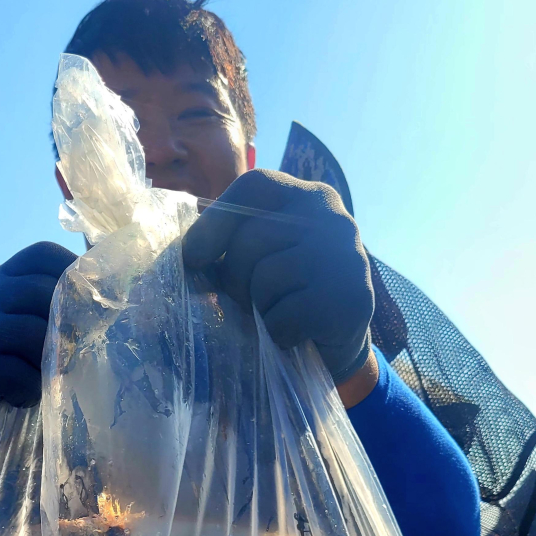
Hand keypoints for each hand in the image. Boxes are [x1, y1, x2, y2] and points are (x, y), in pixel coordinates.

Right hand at [0, 241, 77, 442]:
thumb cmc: (15, 371)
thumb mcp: (34, 329)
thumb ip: (59, 308)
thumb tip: (119, 289)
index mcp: (1, 280)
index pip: (42, 255)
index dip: (74, 273)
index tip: (95, 305)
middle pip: (42, 292)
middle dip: (70, 324)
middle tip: (80, 352)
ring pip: (33, 333)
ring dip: (51, 362)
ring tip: (50, 380)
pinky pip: (19, 374)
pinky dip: (31, 390)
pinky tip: (24, 399)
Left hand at [182, 169, 373, 385]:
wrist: (338, 347)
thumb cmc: (288, 299)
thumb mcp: (264, 259)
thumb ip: (236, 244)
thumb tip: (184, 256)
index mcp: (305, 197)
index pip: (253, 188)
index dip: (215, 221)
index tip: (193, 257)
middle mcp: (331, 216)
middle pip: (253, 238)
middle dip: (236, 280)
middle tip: (248, 303)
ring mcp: (345, 255)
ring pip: (268, 277)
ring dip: (259, 310)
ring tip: (275, 318)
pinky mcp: (350, 298)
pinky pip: (286, 316)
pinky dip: (278, 335)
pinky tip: (293, 336)